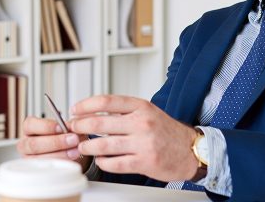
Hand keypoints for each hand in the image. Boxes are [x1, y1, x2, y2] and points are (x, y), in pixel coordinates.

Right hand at [17, 115, 91, 168]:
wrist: (69, 150)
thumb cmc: (64, 135)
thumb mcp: (66, 127)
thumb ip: (67, 125)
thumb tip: (72, 127)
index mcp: (30, 128)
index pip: (30, 125)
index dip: (46, 126)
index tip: (62, 127)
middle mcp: (26, 144)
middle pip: (33, 144)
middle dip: (56, 142)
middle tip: (73, 140)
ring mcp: (29, 159)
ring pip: (39, 159)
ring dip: (60, 155)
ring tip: (75, 151)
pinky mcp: (37, 171)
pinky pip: (46, 170)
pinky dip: (60, 165)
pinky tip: (71, 161)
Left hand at [70, 95, 198, 181]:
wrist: (191, 150)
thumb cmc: (167, 131)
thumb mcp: (148, 112)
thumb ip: (124, 111)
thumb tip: (95, 111)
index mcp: (141, 107)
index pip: (106, 102)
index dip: (86, 105)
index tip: (75, 109)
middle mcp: (141, 123)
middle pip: (99, 123)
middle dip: (80, 126)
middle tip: (73, 128)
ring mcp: (143, 143)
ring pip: (103, 145)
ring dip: (87, 147)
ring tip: (83, 147)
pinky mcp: (144, 162)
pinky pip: (114, 164)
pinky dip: (102, 162)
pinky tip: (101, 160)